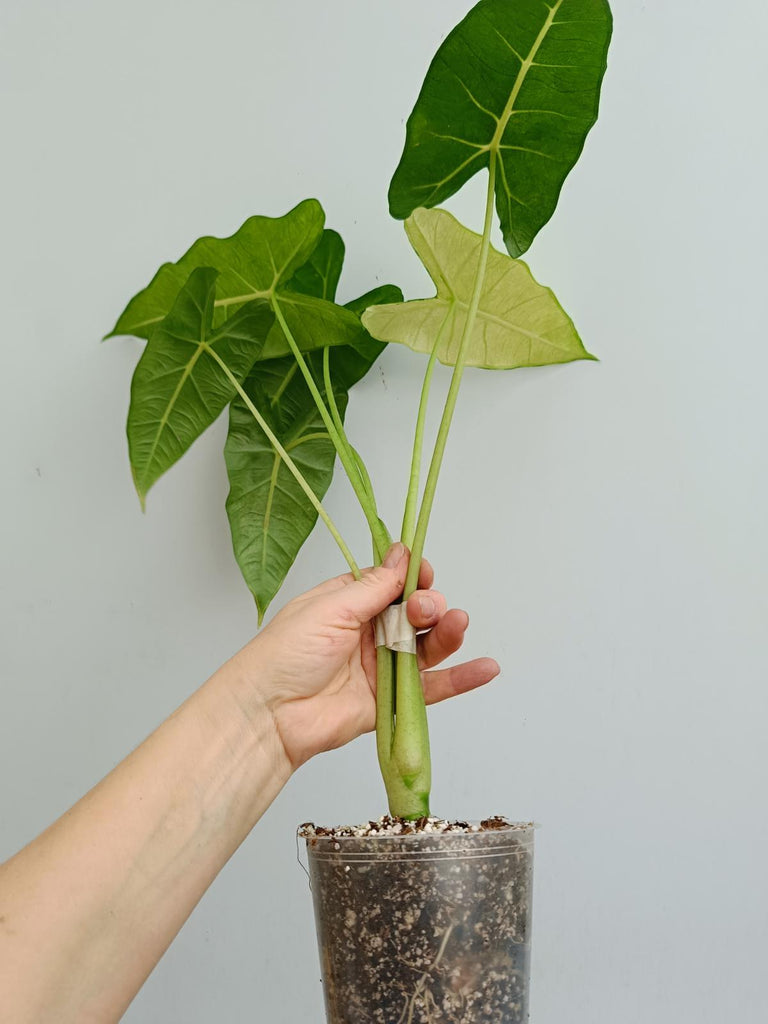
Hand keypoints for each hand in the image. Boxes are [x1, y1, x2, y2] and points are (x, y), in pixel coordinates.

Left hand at [238, 543, 499, 767]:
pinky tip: (486, 667)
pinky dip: (461, 678)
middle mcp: (368, 631)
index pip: (392, 582)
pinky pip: (432, 687)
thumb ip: (372, 586)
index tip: (423, 573)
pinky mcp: (391, 699)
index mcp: (349, 602)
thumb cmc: (285, 655)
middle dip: (428, 604)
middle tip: (425, 608)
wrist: (269, 715)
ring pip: (427, 645)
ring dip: (448, 633)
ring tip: (457, 624)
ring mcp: (381, 665)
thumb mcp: (329, 608)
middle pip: (415, 612)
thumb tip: (402, 555)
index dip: (412, 576)